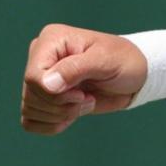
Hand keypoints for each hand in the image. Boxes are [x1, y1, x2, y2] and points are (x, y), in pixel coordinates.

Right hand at [21, 24, 147, 134]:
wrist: (135, 77)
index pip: (33, 77)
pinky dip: (52, 125)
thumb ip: (76, 69)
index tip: (83, 93)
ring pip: (30, 110)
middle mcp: (40, 58)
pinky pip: (30, 122)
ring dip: (60, 115)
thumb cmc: (125, 61)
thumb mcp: (106, 60)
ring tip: (85, 101)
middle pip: (31, 96)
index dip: (55, 94)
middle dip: (62, 105)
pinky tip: (72, 115)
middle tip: (88, 97)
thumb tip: (46, 83)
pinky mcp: (43, 98)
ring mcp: (40, 79)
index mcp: (52, 40)